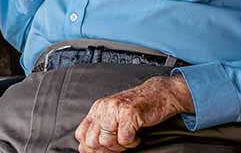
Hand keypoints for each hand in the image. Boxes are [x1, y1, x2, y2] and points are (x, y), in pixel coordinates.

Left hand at [75, 76, 192, 152]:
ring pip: (107, 141)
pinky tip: (137, 135)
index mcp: (97, 108)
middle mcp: (103, 107)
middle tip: (119, 145)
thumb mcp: (113, 115)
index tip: (102, 151)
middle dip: (106, 149)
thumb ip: (98, 129)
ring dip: (120, 146)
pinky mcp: (129, 113)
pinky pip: (124, 139)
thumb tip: (83, 149)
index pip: (81, 134)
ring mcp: (115, 109)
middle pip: (93, 141)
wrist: (159, 94)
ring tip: (129, 138)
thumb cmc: (137, 107)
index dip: (90, 148)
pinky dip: (132, 142)